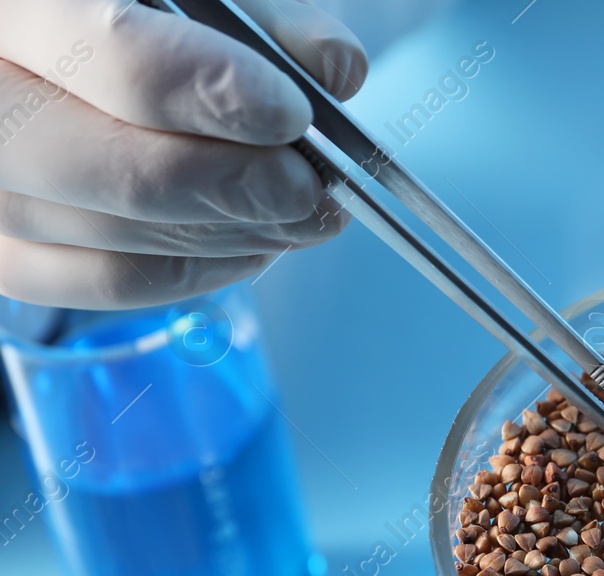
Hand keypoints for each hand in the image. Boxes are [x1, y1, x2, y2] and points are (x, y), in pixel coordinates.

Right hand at [0, 0, 365, 309]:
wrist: (65, 51)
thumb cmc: (141, 18)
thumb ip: (259, 16)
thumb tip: (332, 66)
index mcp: (15, 0)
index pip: (109, 50)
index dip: (212, 92)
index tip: (291, 114)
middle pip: (111, 169)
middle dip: (233, 186)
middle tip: (309, 186)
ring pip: (110, 238)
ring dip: (230, 236)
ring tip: (301, 213)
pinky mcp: (3, 247)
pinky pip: (100, 281)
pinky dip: (192, 270)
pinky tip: (252, 243)